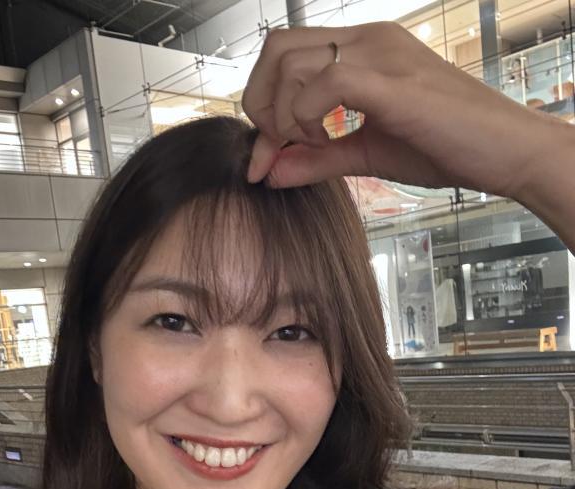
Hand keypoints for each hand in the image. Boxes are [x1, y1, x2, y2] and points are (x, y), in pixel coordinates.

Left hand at [241, 22, 561, 200]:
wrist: (506, 153)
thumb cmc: (446, 146)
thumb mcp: (366, 154)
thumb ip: (317, 159)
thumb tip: (269, 172)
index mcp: (361, 50)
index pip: (285, 55)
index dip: (262, 106)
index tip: (265, 159)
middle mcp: (367, 40)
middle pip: (276, 48)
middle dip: (260, 106)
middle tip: (277, 149)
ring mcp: (379, 54)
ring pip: (291, 62)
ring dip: (282, 114)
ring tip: (308, 146)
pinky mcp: (391, 81)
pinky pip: (325, 83)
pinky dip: (308, 118)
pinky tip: (328, 142)